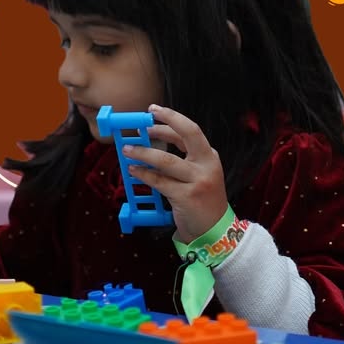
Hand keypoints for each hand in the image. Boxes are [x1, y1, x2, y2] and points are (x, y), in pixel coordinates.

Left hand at [124, 104, 228, 243]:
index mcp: (209, 156)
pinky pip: (159, 181)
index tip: (153, 112)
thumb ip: (181, 159)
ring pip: (166, 160)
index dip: (170, 119)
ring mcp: (198, 180)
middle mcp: (206, 165)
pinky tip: (134, 171)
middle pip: (188, 134)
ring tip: (128, 150)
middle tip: (143, 122)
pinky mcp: (187, 197)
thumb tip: (151, 142)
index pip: (189, 131)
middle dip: (164, 123)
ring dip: (143, 153)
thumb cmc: (202, 201)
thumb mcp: (199, 175)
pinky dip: (144, 174)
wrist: (215, 231)